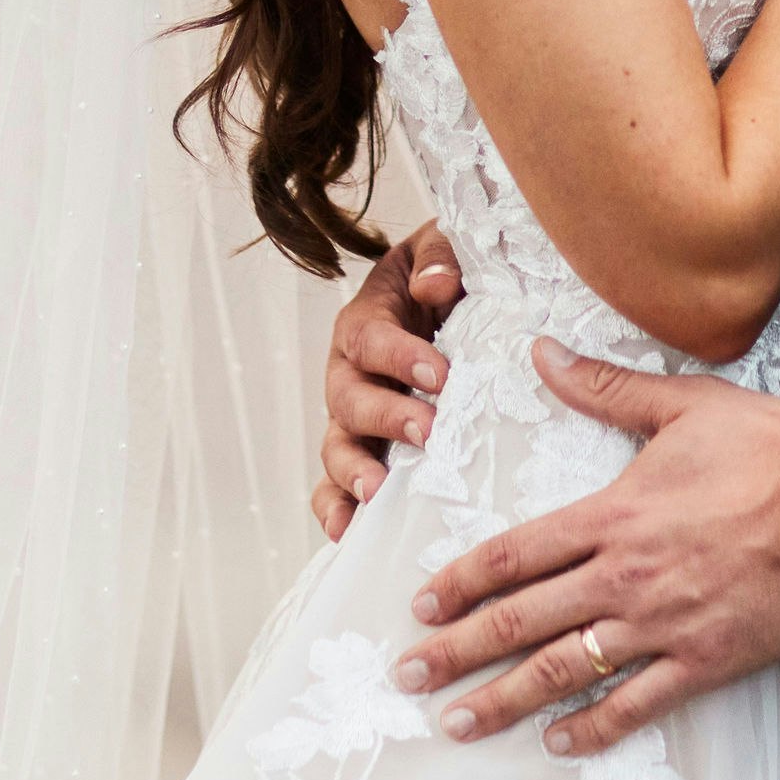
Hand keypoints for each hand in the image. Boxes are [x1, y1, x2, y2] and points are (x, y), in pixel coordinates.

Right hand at [313, 220, 463, 542]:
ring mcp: (351, 417)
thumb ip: (439, 256)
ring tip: (377, 494)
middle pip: (350, 398)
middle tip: (427, 432)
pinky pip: (335, 484)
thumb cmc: (445, 272)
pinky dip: (335, 507)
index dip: (400, 357)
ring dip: (353, 471)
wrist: (445, 295)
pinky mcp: (363, 450)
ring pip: (337, 446)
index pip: (371, 338)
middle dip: (386, 417)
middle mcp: (348, 372)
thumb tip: (437, 285)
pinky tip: (345, 533)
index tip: (441, 375)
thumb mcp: (443, 246)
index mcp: (364, 320)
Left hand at [394, 344, 779, 749]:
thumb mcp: (684, 403)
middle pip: (523, 621)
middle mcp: (625, 576)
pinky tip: (559, 741)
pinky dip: (594, 728)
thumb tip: (542, 352)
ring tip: (458, 722)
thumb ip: (605, 386)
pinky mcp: (707, 661)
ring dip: (505, 699)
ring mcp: (663, 625)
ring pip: (566, 671)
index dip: (463, 581)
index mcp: (614, 513)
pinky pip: (638, 704)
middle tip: (408, 675)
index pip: (517, 554)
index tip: (420, 606)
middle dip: (458, 651)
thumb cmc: (769, 446)